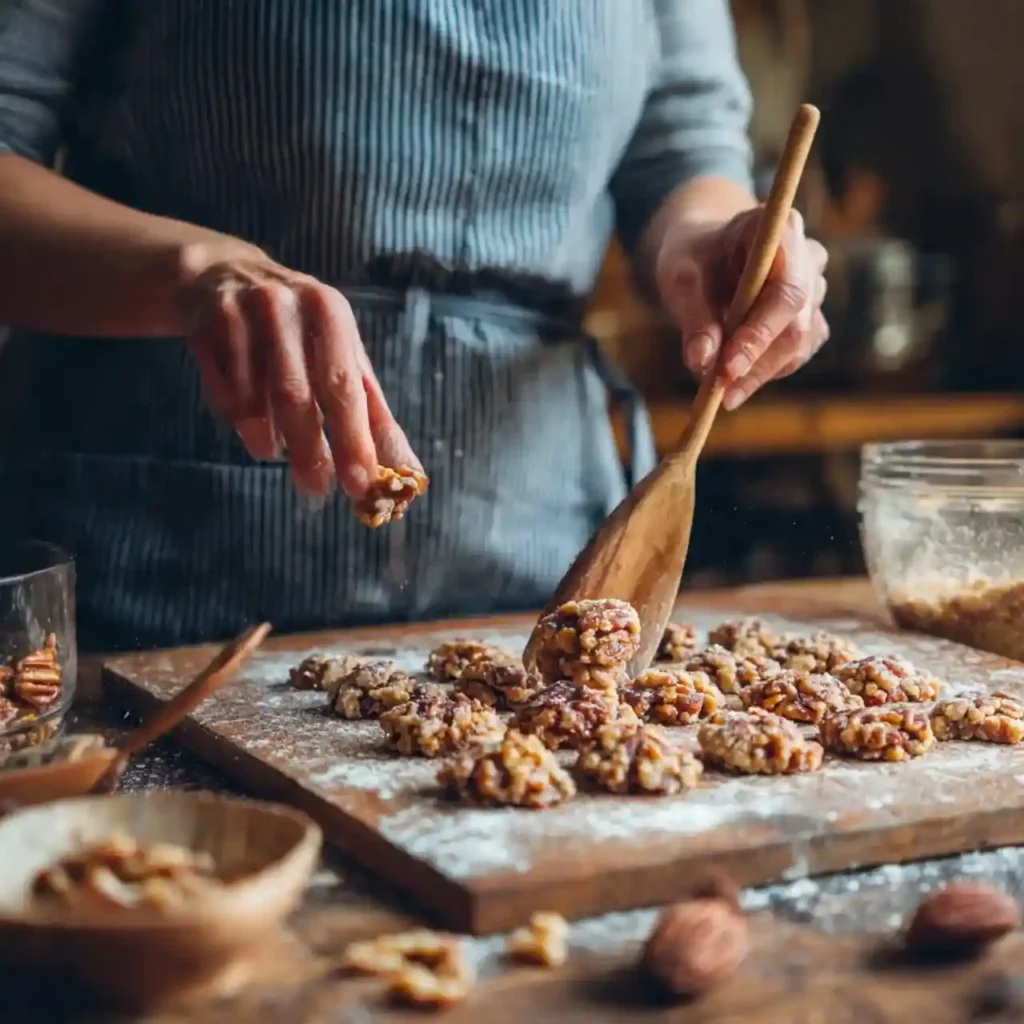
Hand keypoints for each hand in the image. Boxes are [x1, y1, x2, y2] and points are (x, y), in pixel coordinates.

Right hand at [177, 245, 418, 497]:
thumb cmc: (299, 331)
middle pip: (296, 394)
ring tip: (277, 455)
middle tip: (317, 488)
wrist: (223, 275)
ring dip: (268, 438)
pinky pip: (222, 392)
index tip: (362, 484)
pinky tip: (252, 430)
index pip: (344, 387)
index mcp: (330, 313)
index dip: (354, 439)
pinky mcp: (204, 324)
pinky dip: (239, 421)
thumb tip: (409, 472)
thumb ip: (372, 413)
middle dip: (310, 449)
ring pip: (253, 397)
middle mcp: (286, 306)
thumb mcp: (340, 356)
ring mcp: (240, 313)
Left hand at [656, 208, 828, 409]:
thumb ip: (693, 316)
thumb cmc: (692, 256)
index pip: (786, 290)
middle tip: (718, 389)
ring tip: (718, 390)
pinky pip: (795, 354)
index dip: (761, 333)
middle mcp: (808, 258)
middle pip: (797, 323)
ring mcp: (814, 289)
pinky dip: (763, 372)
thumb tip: (700, 362)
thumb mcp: (681, 278)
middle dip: (757, 362)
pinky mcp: (809, 318)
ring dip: (758, 374)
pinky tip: (734, 382)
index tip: (729, 367)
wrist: (703, 253)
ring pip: (799, 344)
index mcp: (779, 231)